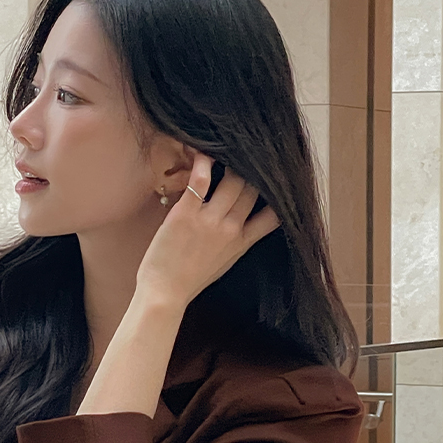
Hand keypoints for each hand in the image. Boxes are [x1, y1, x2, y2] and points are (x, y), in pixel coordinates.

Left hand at [137, 150, 280, 308]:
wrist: (164, 293)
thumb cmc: (189, 281)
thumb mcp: (224, 264)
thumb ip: (237, 242)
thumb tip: (243, 225)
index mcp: (242, 242)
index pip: (273, 214)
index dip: (278, 195)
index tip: (278, 180)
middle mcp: (231, 228)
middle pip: (252, 188)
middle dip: (252, 170)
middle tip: (246, 153)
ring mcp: (210, 220)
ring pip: (233, 179)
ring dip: (231, 162)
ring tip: (225, 148)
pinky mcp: (186, 213)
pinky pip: (201, 179)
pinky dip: (203, 161)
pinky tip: (203, 151)